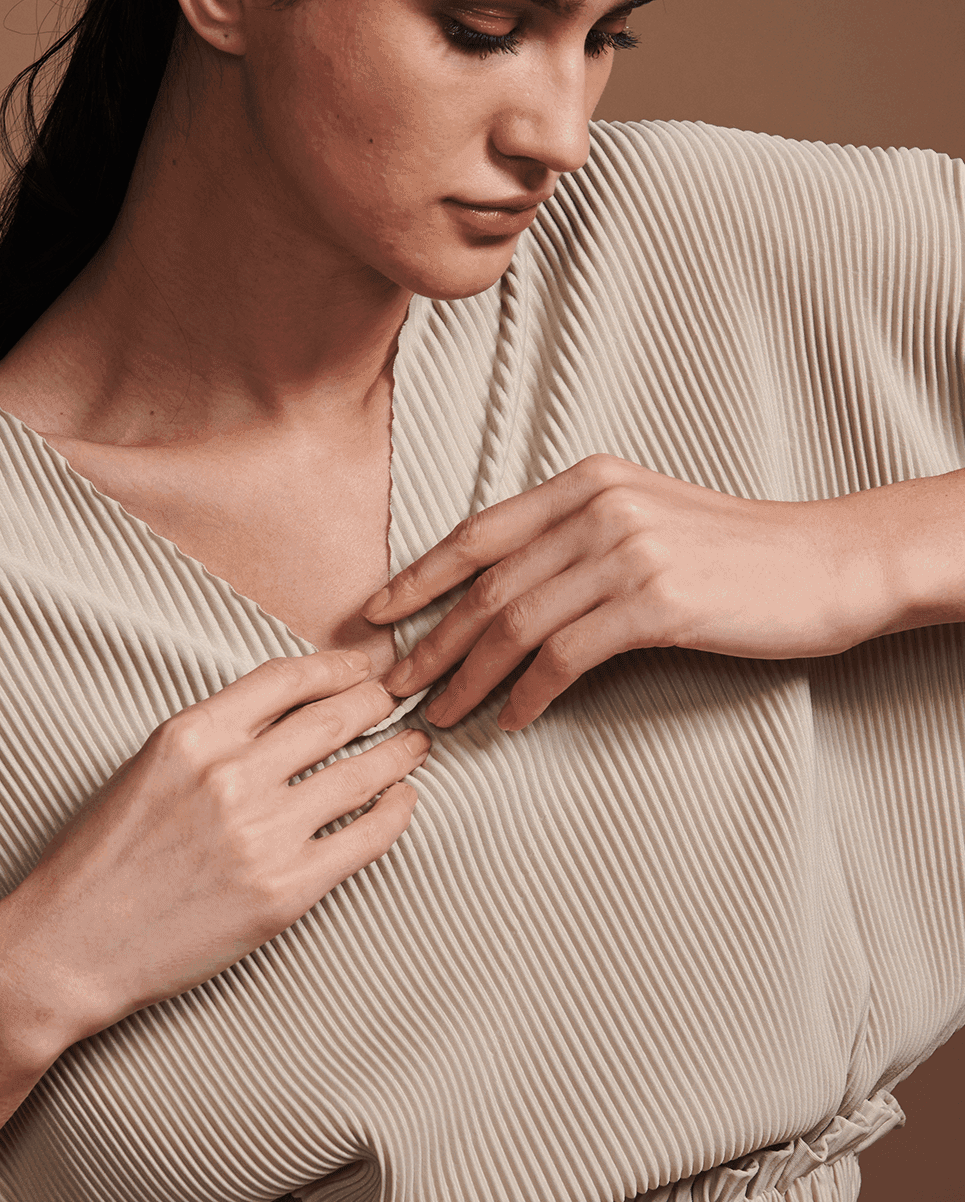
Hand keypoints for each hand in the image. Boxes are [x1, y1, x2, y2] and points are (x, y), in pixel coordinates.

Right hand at [0, 651, 428, 1051]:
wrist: (71, 945)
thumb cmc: (101, 860)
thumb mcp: (147, 768)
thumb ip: (214, 737)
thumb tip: (288, 715)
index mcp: (191, 733)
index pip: (287, 678)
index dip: (337, 666)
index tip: (362, 666)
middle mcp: (231, 774)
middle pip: (333, 718)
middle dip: (376, 702)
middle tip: (396, 699)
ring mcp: (262, 834)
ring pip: (360, 773)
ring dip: (398, 754)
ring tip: (414, 746)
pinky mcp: (285, 891)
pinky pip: (365, 839)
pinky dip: (395, 813)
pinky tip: (403, 801)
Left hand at [364, 453, 911, 732]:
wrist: (826, 563)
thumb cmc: (734, 551)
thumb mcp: (645, 517)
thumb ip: (576, 536)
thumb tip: (502, 589)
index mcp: (586, 482)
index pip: (478, 532)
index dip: (419, 576)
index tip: (375, 616)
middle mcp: (598, 507)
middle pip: (487, 585)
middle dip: (431, 641)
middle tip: (394, 687)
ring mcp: (627, 552)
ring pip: (516, 624)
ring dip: (469, 678)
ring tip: (442, 715)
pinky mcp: (656, 602)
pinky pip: (566, 657)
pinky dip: (529, 693)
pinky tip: (515, 719)